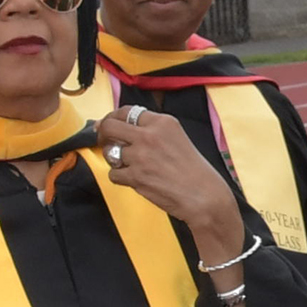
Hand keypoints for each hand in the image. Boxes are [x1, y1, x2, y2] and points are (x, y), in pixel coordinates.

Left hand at [99, 109, 246, 263]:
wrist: (204, 195)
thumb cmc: (194, 171)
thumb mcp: (177, 138)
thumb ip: (153, 131)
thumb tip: (123, 128)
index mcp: (162, 122)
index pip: (127, 111)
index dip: (113, 117)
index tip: (108, 124)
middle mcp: (149, 135)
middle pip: (110, 126)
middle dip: (102, 133)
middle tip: (103, 140)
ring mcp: (141, 156)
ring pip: (110, 152)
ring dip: (115, 160)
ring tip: (129, 166)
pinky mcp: (136, 176)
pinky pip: (114, 174)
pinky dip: (120, 178)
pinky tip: (135, 179)